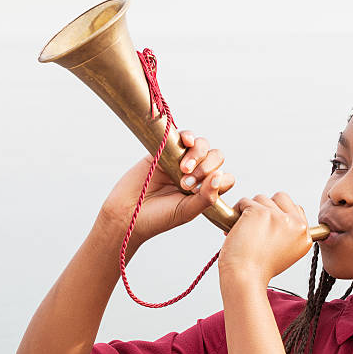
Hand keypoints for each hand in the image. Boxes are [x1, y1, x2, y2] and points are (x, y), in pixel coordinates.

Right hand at [98, 130, 234, 244]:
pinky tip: (186, 142)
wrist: (126, 214)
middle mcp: (196, 173)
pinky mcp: (165, 150)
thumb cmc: (158, 218)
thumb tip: (221, 176)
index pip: (225, 177)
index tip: (202, 192)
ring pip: (202, 145)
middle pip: (216, 158)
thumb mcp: (187, 211)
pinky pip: (183, 136)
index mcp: (205, 189)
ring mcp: (180, 161)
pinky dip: (188, 136)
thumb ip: (207, 197)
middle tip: (187, 183)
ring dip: (198, 154)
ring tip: (183, 169)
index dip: (220, 180)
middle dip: (207, 167)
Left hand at [218, 192, 312, 287]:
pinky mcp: (260, 212)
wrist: (245, 277)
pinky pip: (245, 201)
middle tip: (255, 226)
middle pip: (280, 198)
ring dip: (249, 210)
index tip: (267, 228)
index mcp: (305, 234)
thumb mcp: (286, 251)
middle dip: (265, 207)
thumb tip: (279, 214)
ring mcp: (279, 216)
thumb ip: (289, 231)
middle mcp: (296, 224)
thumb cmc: (259, 268)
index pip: (295, 208)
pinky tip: (236, 228)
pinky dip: (237, 211)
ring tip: (244, 230)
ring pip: (261, 198)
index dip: (278, 213)